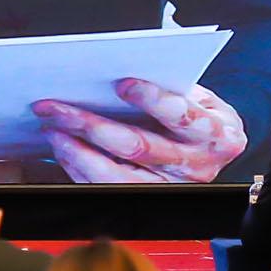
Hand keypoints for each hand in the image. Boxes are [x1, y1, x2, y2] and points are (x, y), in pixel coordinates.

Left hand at [32, 79, 246, 182]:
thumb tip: (117, 71)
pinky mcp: (148, 198)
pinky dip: (79, 168)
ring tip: (54, 128)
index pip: (180, 115)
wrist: (215, 150)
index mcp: (217, 135)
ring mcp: (171, 188)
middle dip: (91, 124)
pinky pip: (107, 188)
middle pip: (138, 146)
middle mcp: (196, 166)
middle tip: (58, 107)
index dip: (150, 98)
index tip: (120, 82)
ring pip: (116, 174)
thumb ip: (169, 85)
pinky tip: (64, 148)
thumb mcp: (199, 96)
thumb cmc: (201, 116)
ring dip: (77, 151)